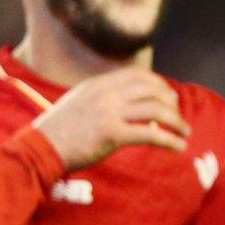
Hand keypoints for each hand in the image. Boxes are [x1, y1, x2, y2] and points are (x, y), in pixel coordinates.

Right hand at [32, 68, 191, 171]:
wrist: (39, 149)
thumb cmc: (59, 131)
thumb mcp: (78, 102)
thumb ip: (101, 97)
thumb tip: (128, 102)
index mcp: (98, 84)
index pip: (137, 76)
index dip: (158, 84)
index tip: (168, 95)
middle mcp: (105, 94)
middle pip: (152, 91)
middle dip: (171, 103)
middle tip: (178, 116)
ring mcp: (109, 112)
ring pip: (156, 111)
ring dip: (177, 122)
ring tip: (185, 133)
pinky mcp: (112, 134)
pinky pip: (151, 134)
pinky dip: (170, 141)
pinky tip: (179, 147)